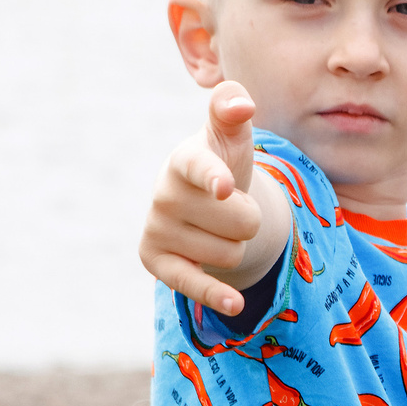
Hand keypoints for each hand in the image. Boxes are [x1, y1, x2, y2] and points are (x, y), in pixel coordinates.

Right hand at [140, 82, 278, 313]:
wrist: (201, 200)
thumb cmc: (223, 163)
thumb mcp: (232, 135)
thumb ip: (233, 110)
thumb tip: (241, 102)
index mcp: (186, 160)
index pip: (200, 167)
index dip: (214, 177)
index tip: (224, 187)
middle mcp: (166, 195)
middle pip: (241, 224)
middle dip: (249, 220)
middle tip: (233, 209)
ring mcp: (159, 230)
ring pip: (231, 254)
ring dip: (236, 246)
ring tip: (217, 229)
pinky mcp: (156, 262)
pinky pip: (195, 285)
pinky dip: (217, 295)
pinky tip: (234, 303)